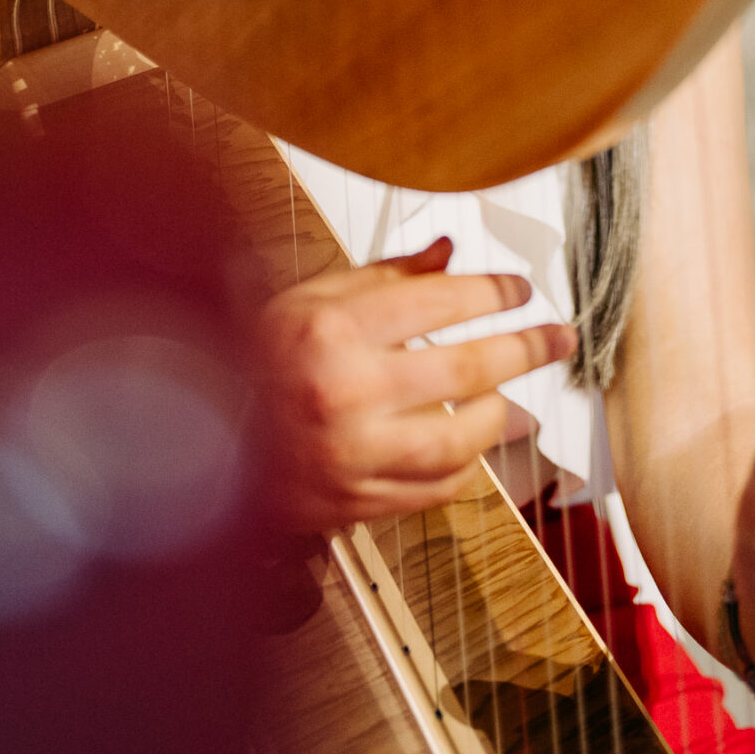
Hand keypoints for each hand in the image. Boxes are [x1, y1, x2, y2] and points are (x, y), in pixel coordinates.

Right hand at [256, 236, 576, 530]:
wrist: (197, 441)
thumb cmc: (254, 360)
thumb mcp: (309, 297)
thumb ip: (384, 275)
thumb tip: (449, 251)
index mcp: (330, 327)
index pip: (439, 301)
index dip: (493, 292)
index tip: (519, 291)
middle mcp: (343, 390)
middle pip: (465, 367)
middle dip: (526, 348)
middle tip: (557, 338)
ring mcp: (351, 453)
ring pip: (458, 440)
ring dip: (500, 417)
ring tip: (514, 400)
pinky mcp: (354, 502)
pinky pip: (433, 491)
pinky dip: (464, 470)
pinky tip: (475, 448)